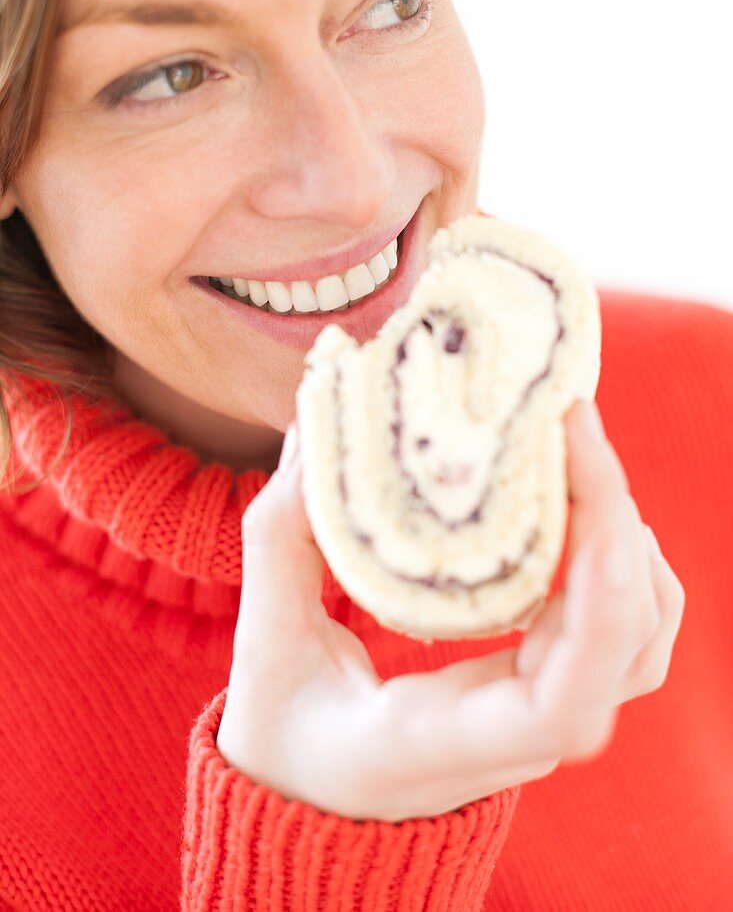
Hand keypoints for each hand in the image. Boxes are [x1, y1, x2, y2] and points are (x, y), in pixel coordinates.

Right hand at [216, 401, 684, 821]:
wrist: (315, 797)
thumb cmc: (285, 735)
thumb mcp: (264, 646)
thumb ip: (281, 541)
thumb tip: (313, 434)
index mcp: (445, 739)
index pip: (567, 699)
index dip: (601, 588)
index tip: (575, 479)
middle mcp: (517, 738)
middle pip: (627, 641)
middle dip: (613, 520)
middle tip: (569, 423)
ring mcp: (546, 718)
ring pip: (644, 636)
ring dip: (625, 538)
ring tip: (576, 456)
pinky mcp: (551, 687)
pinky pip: (625, 630)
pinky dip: (622, 562)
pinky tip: (580, 507)